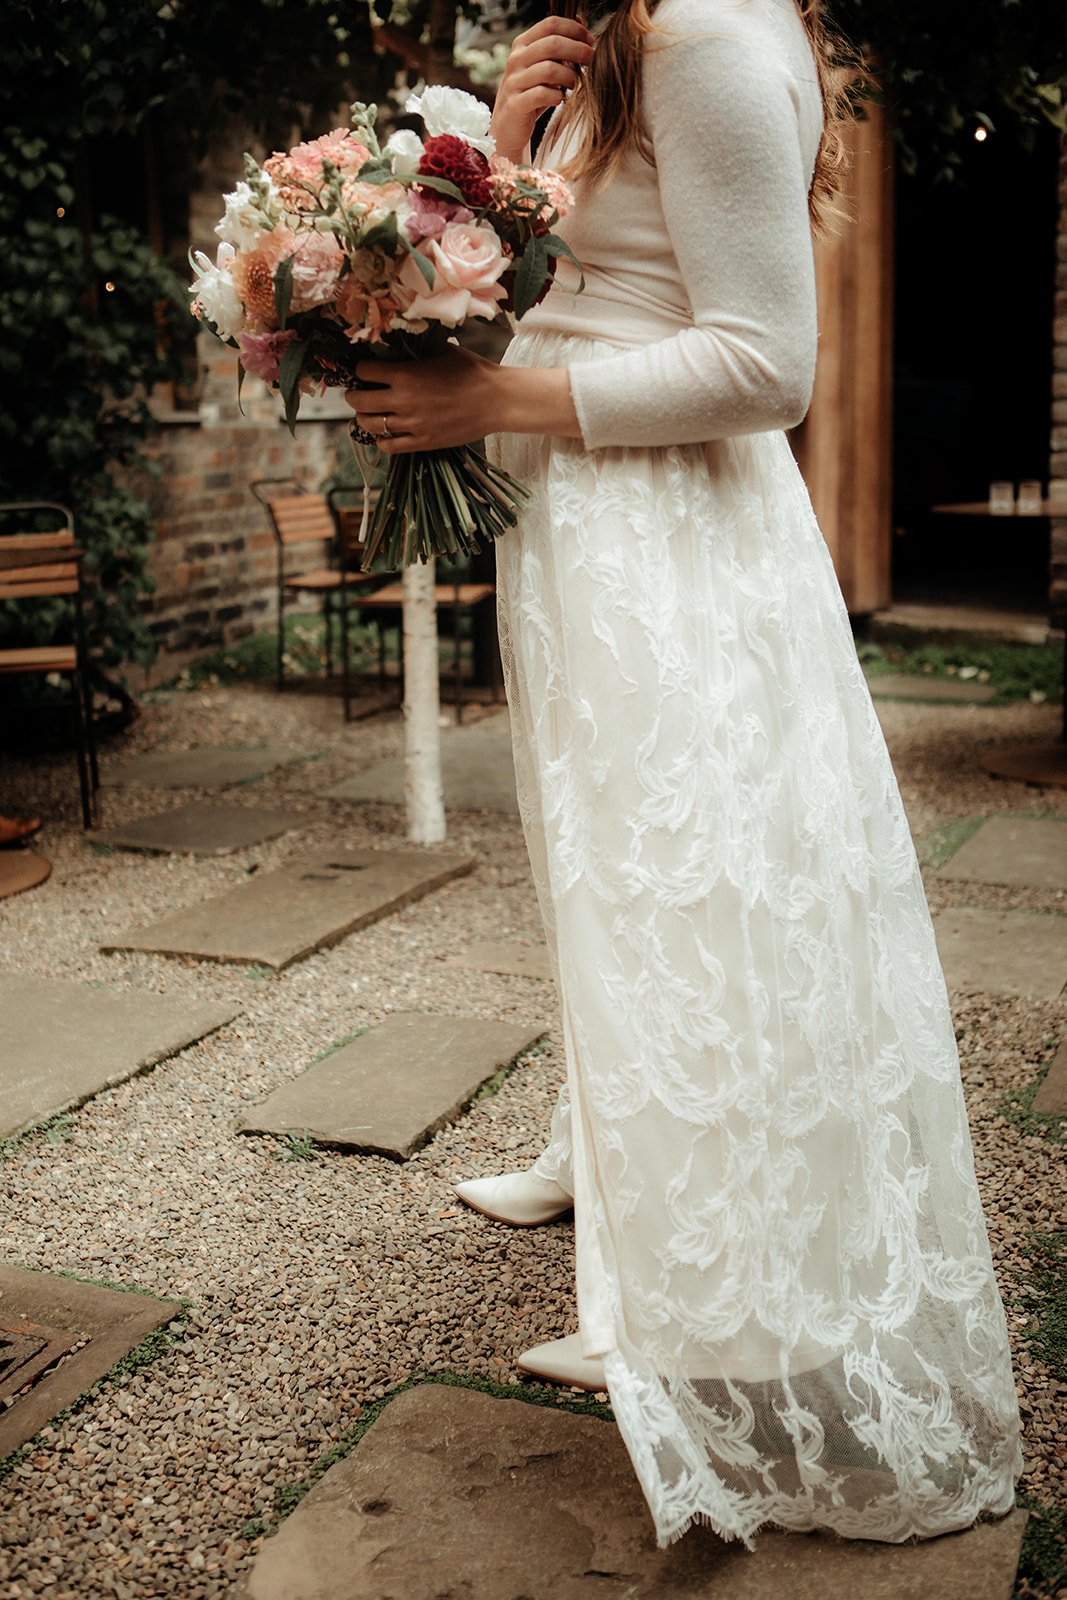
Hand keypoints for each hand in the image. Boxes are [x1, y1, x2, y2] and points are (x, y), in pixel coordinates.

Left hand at [346, 346, 504, 453]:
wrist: (497, 400)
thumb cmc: (473, 372)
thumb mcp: (442, 351)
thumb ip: (418, 352)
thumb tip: (404, 345)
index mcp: (405, 374)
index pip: (364, 371)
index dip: (361, 369)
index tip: (364, 370)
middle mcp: (403, 400)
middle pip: (359, 400)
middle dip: (354, 395)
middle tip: (357, 393)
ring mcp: (412, 424)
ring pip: (370, 425)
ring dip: (364, 418)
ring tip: (368, 414)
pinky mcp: (423, 442)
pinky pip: (389, 446)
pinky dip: (382, 440)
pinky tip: (385, 434)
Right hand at [491, 14, 594, 162]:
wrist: (508, 127)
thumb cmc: (532, 94)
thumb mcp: (543, 66)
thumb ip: (558, 48)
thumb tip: (581, 21)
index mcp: (522, 44)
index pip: (551, 24)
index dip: (575, 30)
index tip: (591, 42)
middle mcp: (516, 59)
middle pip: (553, 44)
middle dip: (578, 50)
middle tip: (591, 61)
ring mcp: (514, 82)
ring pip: (550, 70)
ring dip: (569, 76)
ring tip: (574, 84)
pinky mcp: (515, 104)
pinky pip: (542, 94)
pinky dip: (557, 97)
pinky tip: (560, 99)